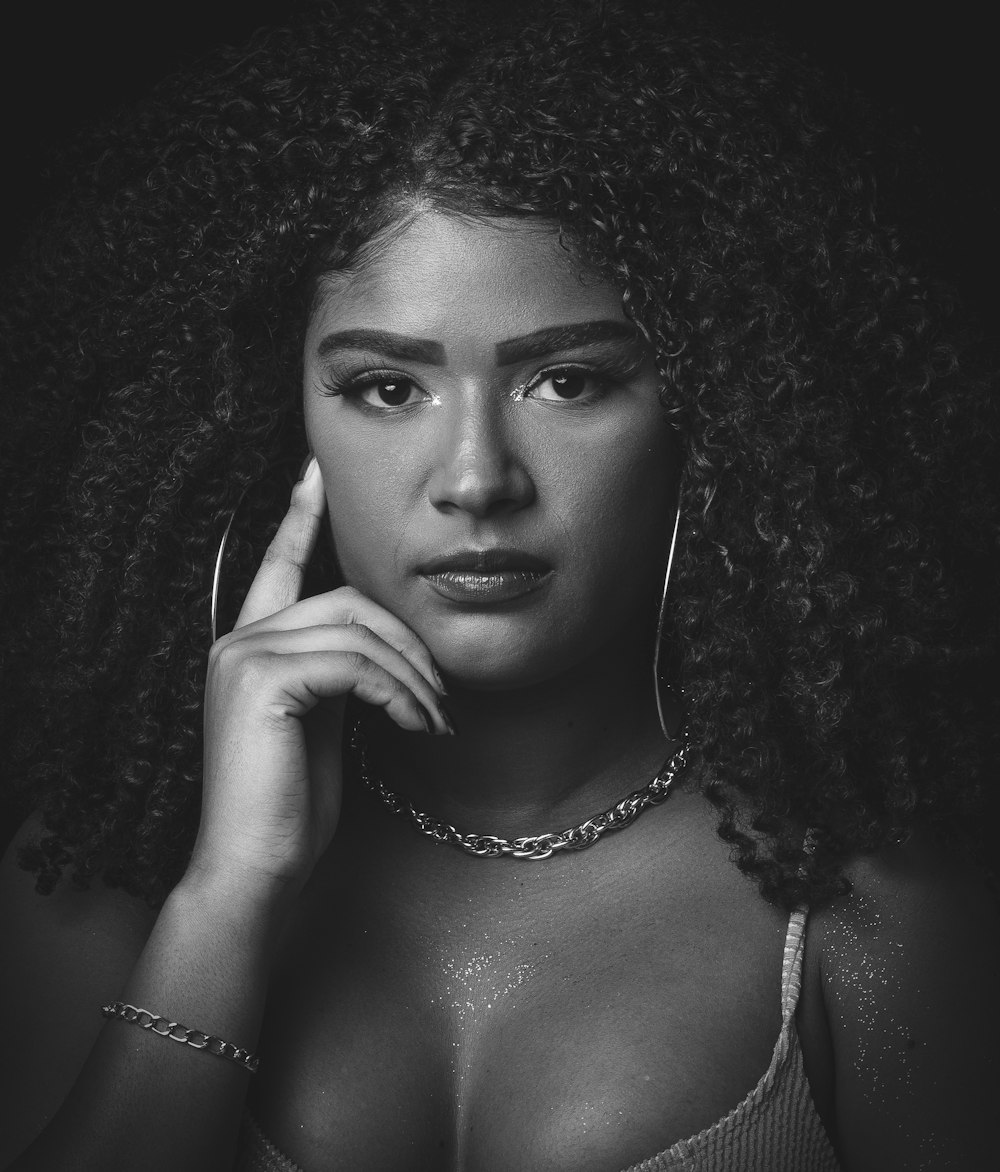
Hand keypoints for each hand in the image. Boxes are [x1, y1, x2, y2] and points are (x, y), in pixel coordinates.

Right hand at [188, 457, 448, 898]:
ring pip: (359, 631)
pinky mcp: (261, 680)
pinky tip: (415, 727)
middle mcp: (240, 639)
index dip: (299, 514)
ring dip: (414, 678)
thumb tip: (391, 647)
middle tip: (443, 699)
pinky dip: (398, 693)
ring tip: (436, 722)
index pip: (279, 563)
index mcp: (253, 644)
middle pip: (349, 600)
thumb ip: (340, 671)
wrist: (258, 868)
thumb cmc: (293, 804)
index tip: (316, 467)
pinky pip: (356, 663)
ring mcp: (244, 655)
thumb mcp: (324, 722)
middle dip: (410, 645)